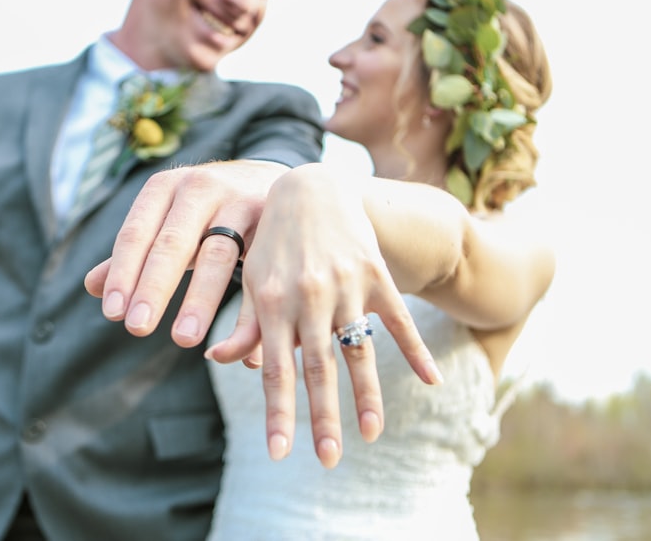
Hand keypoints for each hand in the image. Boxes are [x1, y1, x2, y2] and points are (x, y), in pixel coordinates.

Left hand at [84, 159, 287, 346]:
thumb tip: (92, 287)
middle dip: (154, 287)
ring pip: (217, 254)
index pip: (136, 233)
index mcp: (164, 187)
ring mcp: (238, 201)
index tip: (114, 313)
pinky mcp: (272, 220)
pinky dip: (247, 303)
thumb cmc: (204, 208)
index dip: (123, 273)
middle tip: (137, 328)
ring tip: (183, 338)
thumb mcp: (167, 219)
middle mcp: (200, 188)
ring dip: (199, 299)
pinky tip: (236, 337)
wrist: (266, 176)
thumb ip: (135, 251)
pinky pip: (258, 266)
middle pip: (173, 243)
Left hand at [205, 163, 441, 468]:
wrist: (313, 188)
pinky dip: (414, 350)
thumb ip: (243, 324)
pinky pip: (398, 319)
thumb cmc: (274, 242)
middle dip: (322, 418)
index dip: (279, 413)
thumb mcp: (253, 279)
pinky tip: (432, 381)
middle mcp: (309, 297)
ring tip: (370, 435)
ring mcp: (346, 286)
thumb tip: (218, 361)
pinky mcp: (376, 275)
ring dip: (365, 395)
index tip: (279, 453)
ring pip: (358, 351)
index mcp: (272, 302)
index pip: (276, 370)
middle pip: (318, 368)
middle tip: (327, 462)